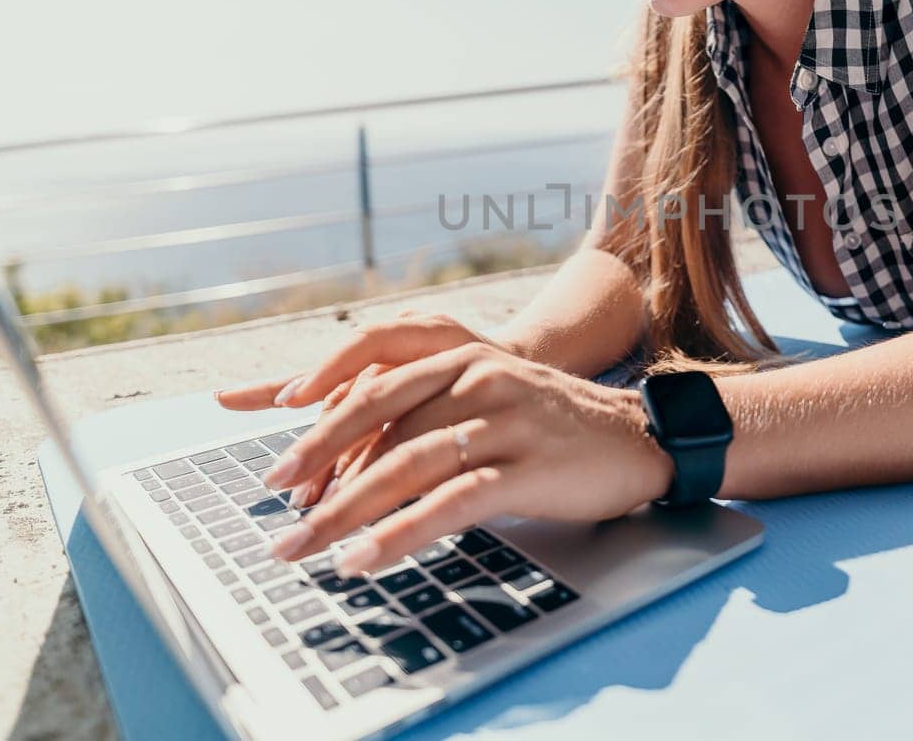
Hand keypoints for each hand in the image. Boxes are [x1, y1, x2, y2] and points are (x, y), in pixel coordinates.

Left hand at [233, 338, 675, 577]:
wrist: (639, 435)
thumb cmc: (552, 426)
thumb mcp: (488, 398)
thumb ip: (429, 414)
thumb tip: (353, 463)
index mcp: (461, 355)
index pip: (371, 377)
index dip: (320, 417)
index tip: (280, 459)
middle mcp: (477, 375)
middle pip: (376, 416)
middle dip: (314, 464)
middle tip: (274, 507)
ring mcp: (502, 418)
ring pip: (404, 463)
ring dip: (344, 511)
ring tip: (303, 547)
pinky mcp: (525, 466)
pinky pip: (448, 502)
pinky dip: (399, 533)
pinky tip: (365, 557)